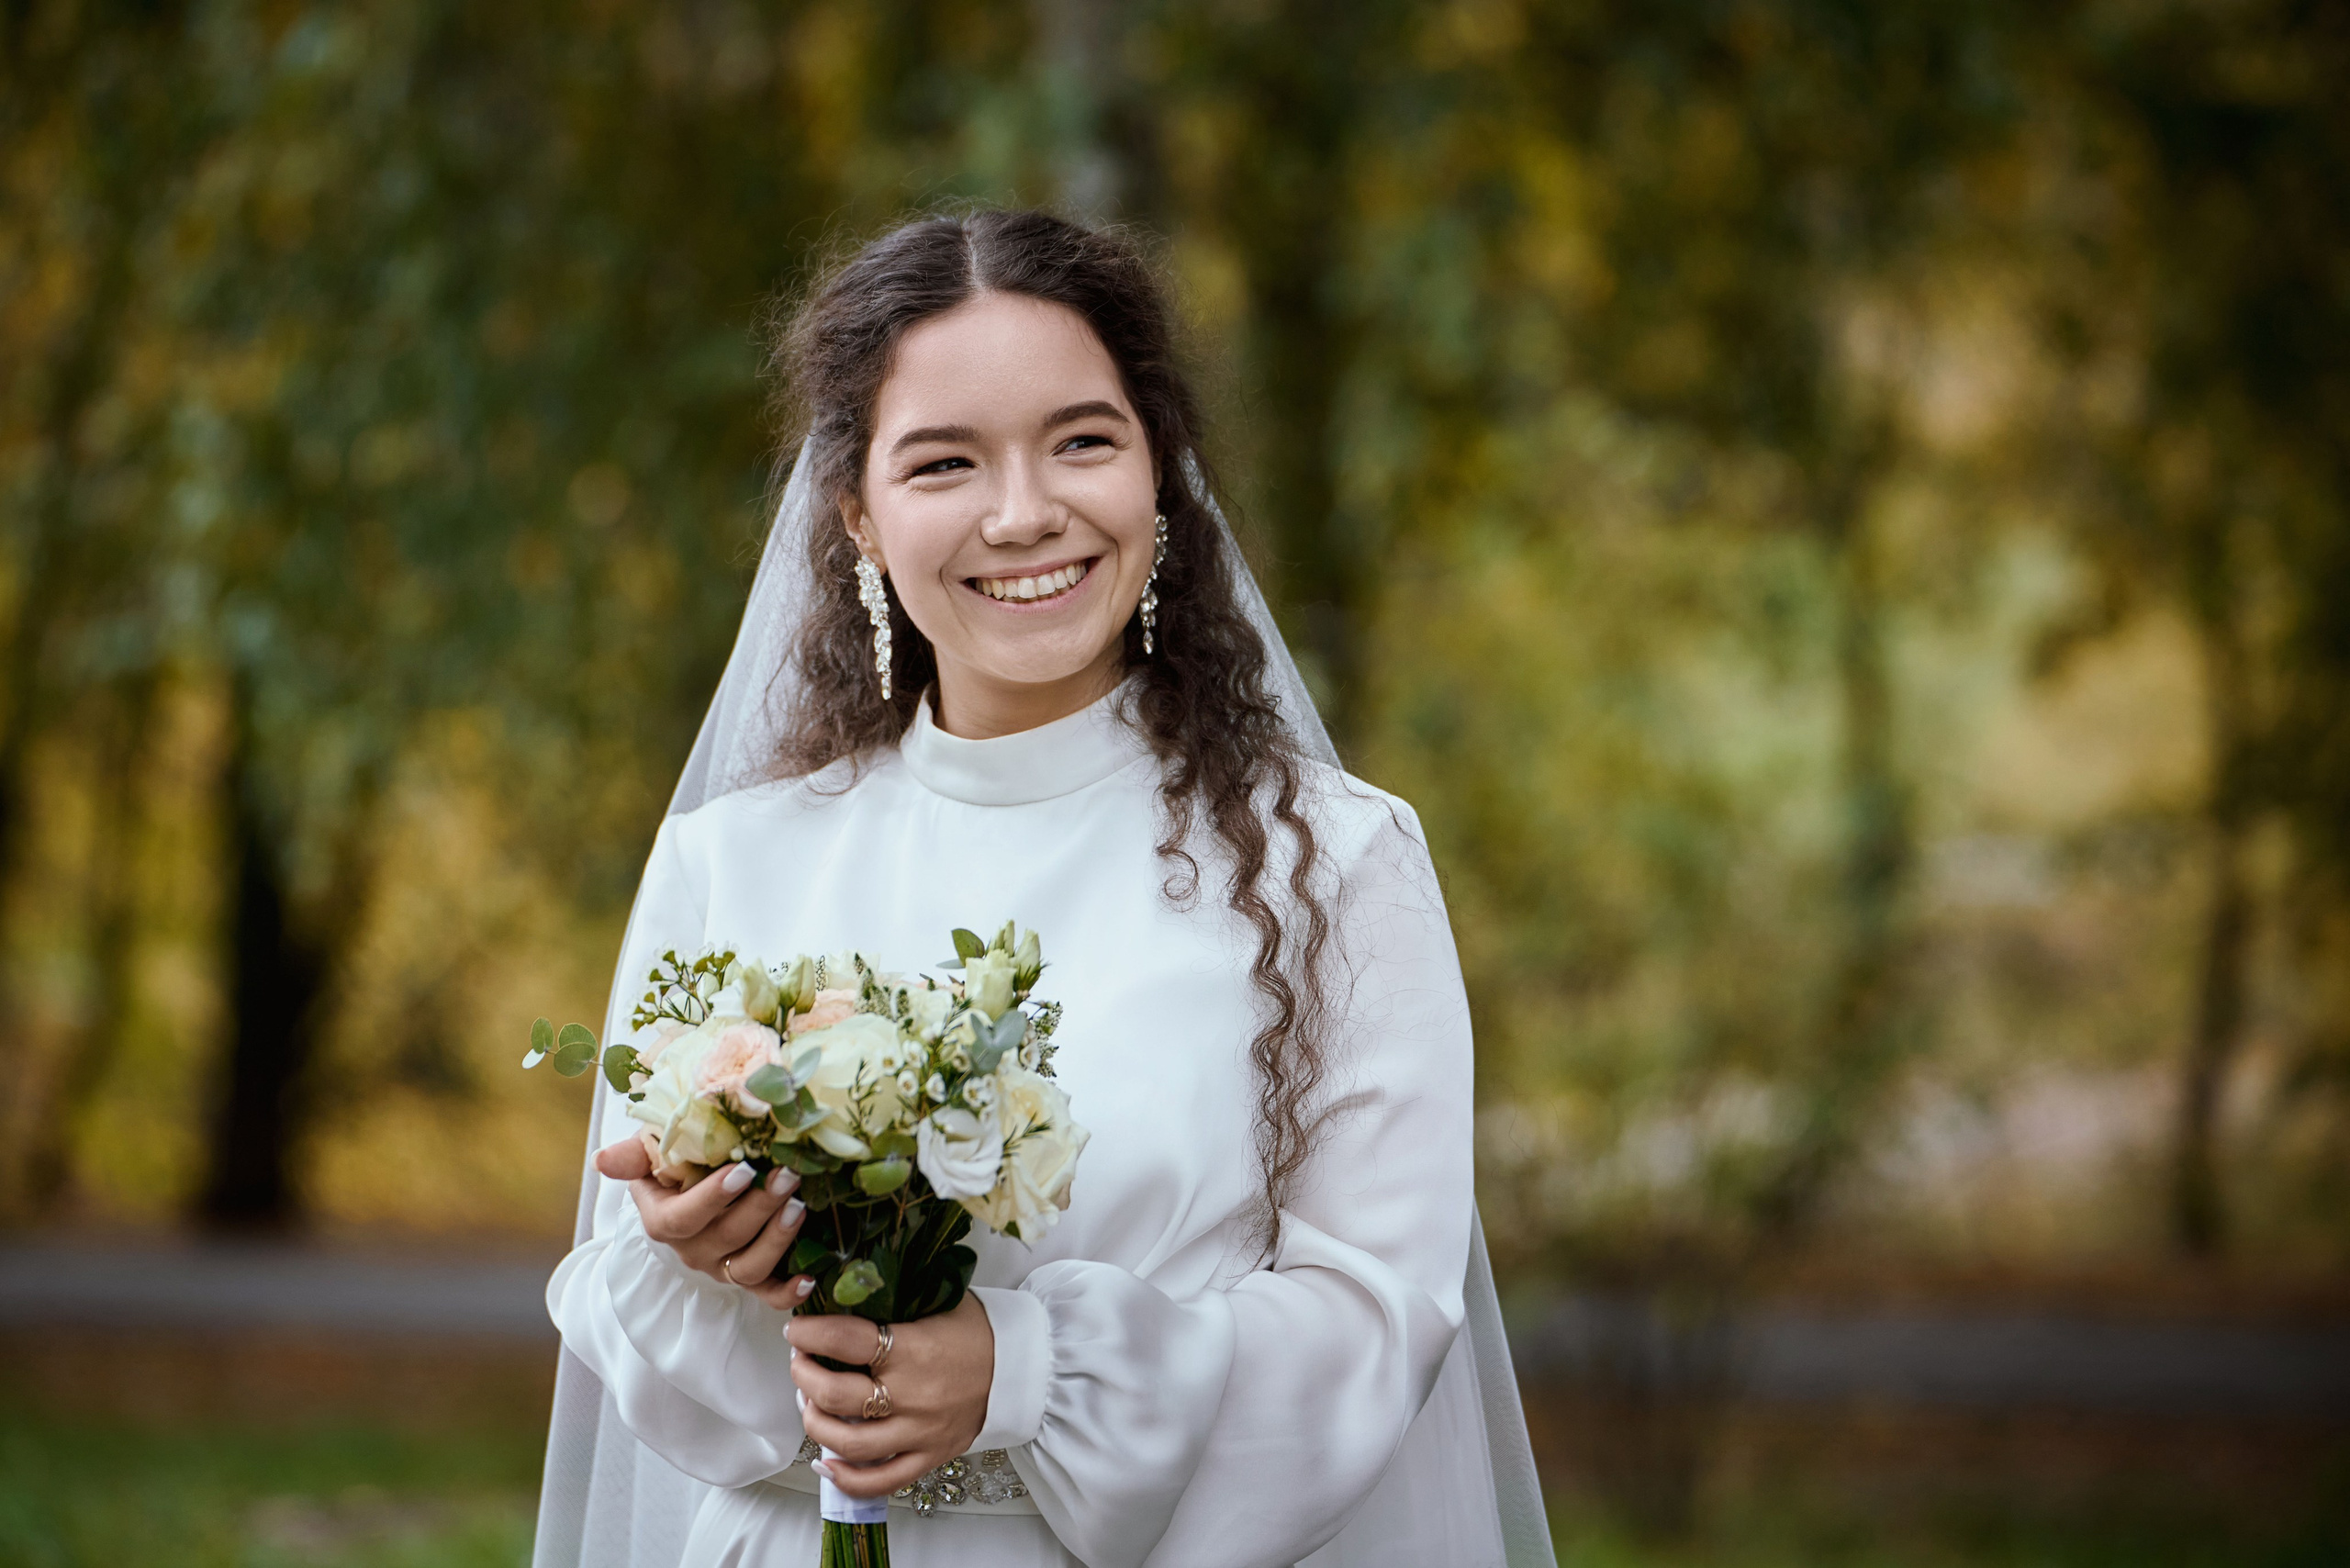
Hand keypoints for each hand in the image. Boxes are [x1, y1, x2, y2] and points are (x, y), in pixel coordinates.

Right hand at [594, 1137, 813, 1309]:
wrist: (691, 1191)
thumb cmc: (673, 1166)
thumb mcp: (650, 1155)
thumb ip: (632, 1157)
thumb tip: (601, 1159)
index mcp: (663, 1221)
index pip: (681, 1219)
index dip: (712, 1199)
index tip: (744, 1170)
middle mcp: (692, 1250)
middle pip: (725, 1238)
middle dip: (759, 1207)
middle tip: (788, 1175)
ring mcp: (722, 1267)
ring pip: (749, 1266)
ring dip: (777, 1239)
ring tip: (800, 1206)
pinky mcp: (750, 1277)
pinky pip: (767, 1295)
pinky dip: (788, 1292)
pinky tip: (809, 1279)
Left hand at [788, 1297, 994, 1498]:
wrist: (1023, 1367)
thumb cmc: (977, 1331)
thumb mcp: (936, 1303)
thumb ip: (891, 1306)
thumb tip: (840, 1301)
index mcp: (912, 1349)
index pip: (843, 1339)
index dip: (808, 1333)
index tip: (796, 1330)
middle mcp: (911, 1395)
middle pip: (835, 1395)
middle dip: (803, 1375)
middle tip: (800, 1362)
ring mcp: (919, 1432)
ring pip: (848, 1442)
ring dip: (814, 1421)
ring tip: (809, 1402)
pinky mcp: (928, 1457)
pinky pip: (879, 1481)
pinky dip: (845, 1478)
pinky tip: (824, 1462)